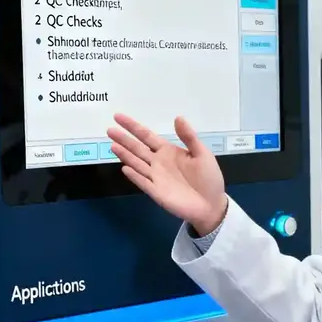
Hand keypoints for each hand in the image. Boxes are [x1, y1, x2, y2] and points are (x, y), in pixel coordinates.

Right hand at [107, 114, 227, 234]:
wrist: (211, 205)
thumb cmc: (208, 178)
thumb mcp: (202, 154)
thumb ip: (189, 137)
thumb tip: (178, 117)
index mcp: (168, 151)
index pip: (146, 136)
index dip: (133, 126)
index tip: (118, 117)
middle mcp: (158, 162)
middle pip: (137, 148)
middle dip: (124, 139)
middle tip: (110, 130)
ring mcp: (155, 177)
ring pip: (136, 163)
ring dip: (125, 155)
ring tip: (113, 145)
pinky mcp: (156, 192)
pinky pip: (143, 182)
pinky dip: (135, 175)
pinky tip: (125, 168)